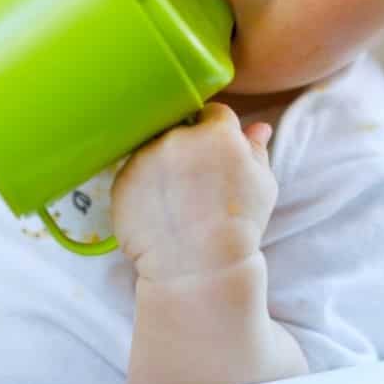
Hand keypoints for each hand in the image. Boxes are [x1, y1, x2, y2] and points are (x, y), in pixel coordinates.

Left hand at [112, 102, 277, 282]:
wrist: (199, 270)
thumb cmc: (239, 229)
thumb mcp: (262, 186)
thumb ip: (257, 150)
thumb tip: (259, 126)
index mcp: (217, 134)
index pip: (214, 113)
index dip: (218, 133)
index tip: (216, 155)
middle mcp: (177, 139)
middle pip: (182, 128)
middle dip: (189, 147)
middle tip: (195, 181)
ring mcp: (145, 158)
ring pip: (155, 148)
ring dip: (164, 164)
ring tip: (177, 199)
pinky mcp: (122, 179)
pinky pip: (134, 172)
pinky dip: (143, 186)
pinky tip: (159, 210)